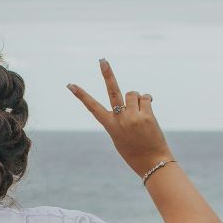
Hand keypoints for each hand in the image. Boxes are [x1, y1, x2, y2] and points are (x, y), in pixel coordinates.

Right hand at [69, 59, 172, 177]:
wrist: (152, 163)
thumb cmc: (135, 152)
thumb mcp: (120, 138)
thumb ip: (120, 119)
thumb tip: (129, 100)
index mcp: (110, 126)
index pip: (92, 107)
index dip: (81, 95)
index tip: (71, 85)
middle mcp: (120, 119)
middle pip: (113, 90)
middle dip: (107, 74)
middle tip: (102, 60)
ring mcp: (133, 116)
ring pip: (132, 94)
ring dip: (136, 99)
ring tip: (139, 113)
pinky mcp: (147, 115)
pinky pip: (145, 97)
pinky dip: (147, 101)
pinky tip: (149, 112)